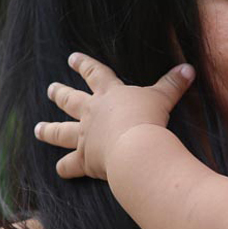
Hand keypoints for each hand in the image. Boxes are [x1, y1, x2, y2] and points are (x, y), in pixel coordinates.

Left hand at [34, 53, 194, 180]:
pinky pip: (70, 165)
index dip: (84, 65)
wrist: (136, 147)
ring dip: (48, 130)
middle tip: (50, 89)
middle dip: (60, 94)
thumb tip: (190, 68)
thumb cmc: (148, 118)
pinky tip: (60, 170)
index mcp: (110, 94)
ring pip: (60, 132)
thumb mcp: (163, 97)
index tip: (72, 58)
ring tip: (38, 129)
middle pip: (71, 101)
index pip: (94, 74)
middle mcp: (92, 114)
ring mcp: (85, 136)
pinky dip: (65, 168)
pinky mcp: (85, 159)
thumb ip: (173, 83)